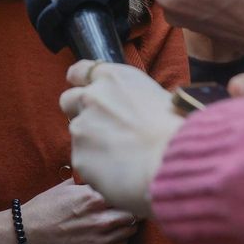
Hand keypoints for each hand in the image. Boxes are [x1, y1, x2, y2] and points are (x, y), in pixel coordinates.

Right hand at [18, 180, 138, 243]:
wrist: (26, 235)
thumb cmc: (44, 208)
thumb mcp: (66, 187)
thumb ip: (90, 183)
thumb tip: (106, 176)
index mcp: (94, 198)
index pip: (127, 194)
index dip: (129, 192)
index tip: (128, 191)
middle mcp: (101, 219)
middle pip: (134, 213)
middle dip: (133, 208)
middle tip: (129, 205)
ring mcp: (101, 240)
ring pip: (131, 230)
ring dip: (128, 224)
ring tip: (118, 219)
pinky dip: (119, 238)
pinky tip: (108, 232)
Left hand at [59, 61, 182, 217]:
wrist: (173, 162)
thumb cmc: (176, 130)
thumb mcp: (156, 96)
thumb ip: (129, 97)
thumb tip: (127, 106)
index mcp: (112, 78)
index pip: (79, 71)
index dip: (81, 84)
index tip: (86, 92)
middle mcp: (91, 97)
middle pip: (68, 100)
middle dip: (78, 112)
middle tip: (101, 127)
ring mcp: (81, 127)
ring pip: (78, 133)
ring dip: (91, 142)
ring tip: (121, 155)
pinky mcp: (79, 156)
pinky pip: (84, 161)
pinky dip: (97, 167)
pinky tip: (120, 172)